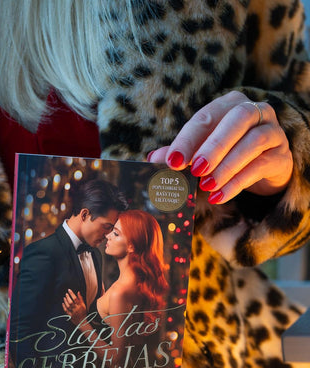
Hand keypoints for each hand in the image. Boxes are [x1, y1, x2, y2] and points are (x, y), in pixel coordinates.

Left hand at [62, 289, 86, 323]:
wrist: (82, 322)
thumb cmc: (83, 312)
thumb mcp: (84, 305)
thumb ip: (81, 299)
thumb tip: (78, 292)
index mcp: (81, 306)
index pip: (75, 298)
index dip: (72, 294)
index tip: (69, 290)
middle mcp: (77, 309)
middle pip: (71, 302)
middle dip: (68, 297)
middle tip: (66, 294)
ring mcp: (73, 312)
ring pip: (68, 306)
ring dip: (65, 301)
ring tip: (64, 297)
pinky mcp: (70, 316)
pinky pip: (66, 310)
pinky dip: (64, 306)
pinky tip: (63, 303)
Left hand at [148, 90, 292, 203]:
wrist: (265, 168)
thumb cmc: (227, 155)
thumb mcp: (202, 153)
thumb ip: (179, 154)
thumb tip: (152, 159)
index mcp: (230, 104)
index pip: (207, 116)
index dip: (189, 138)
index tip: (172, 160)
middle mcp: (255, 111)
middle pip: (236, 120)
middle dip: (213, 146)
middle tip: (195, 169)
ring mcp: (272, 132)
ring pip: (253, 142)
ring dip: (227, 166)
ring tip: (207, 186)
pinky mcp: (281, 155)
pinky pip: (261, 166)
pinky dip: (237, 183)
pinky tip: (219, 196)